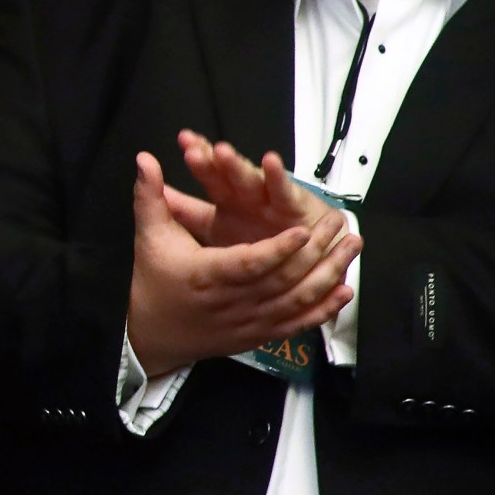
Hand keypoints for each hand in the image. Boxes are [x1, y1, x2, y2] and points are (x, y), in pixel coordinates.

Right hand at [127, 151, 357, 375]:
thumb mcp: (150, 237)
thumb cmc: (152, 282)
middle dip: (316, 250)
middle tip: (337, 223)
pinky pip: (297, 324)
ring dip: (329, 274)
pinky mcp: (257, 336)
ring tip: (351, 246)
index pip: (248, 263)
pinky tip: (343, 292)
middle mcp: (230, 302)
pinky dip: (323, 309)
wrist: (150, 335)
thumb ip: (151, 196)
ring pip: (296, 301)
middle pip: (282, 279)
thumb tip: (144, 159)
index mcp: (205, 275)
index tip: (300, 229)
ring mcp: (247, 322)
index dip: (277, 249)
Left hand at [175, 131, 334, 247]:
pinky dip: (278, 177)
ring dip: (236, 165)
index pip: (209, 172)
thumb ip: (184, 211)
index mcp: (227, 197)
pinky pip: (284, 191)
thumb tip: (153, 193)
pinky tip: (270, 162)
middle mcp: (247, 193)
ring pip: (250, 178)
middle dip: (210, 158)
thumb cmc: (260, 243)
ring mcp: (269, 199)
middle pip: (225, 172)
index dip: (197, 156)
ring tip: (221, 152)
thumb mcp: (215, 229)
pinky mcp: (293, 208)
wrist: (303, 262)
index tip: (183, 140)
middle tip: (193, 147)